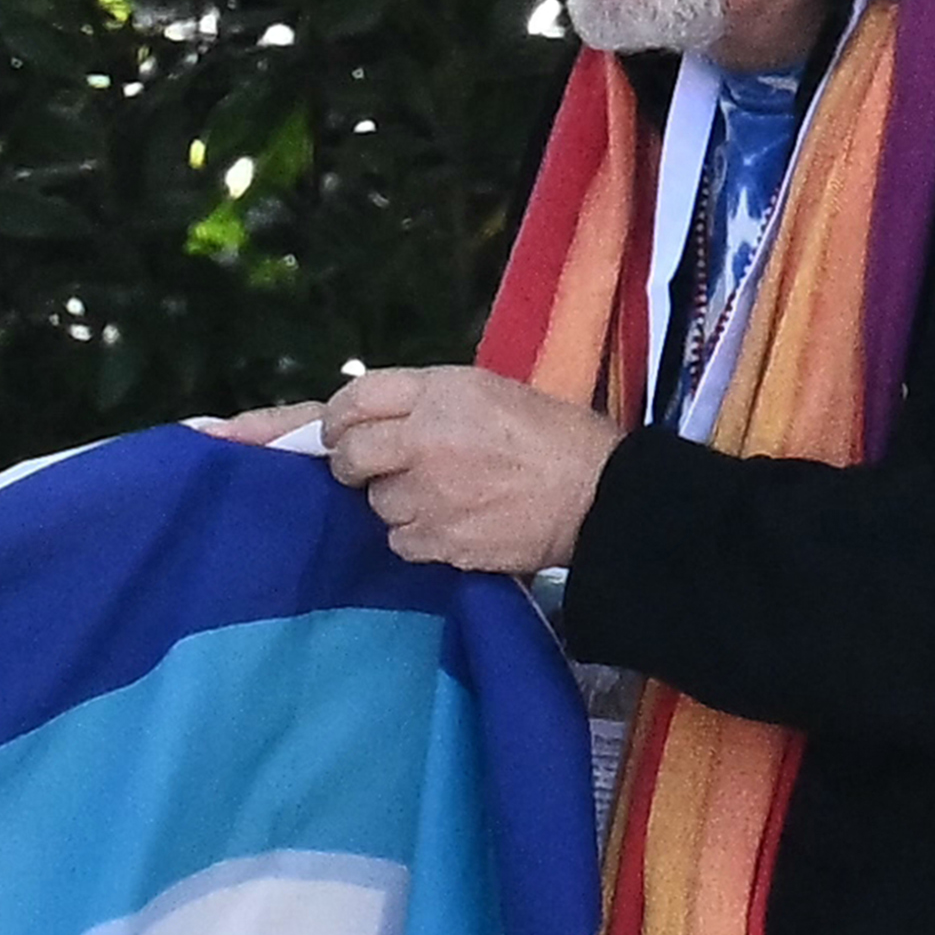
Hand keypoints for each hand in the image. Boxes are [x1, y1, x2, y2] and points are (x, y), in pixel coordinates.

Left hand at [310, 363, 624, 579]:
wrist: (598, 495)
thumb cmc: (552, 437)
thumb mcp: (488, 392)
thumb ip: (425, 402)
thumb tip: (368, 420)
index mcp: (440, 392)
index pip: (354, 398)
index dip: (336, 419)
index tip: (336, 432)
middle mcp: (425, 439)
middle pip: (350, 456)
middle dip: (352, 465)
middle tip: (375, 470)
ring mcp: (430, 494)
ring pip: (375, 504)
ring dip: (393, 502)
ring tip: (435, 496)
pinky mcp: (440, 540)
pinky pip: (399, 542)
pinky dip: (415, 537)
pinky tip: (447, 524)